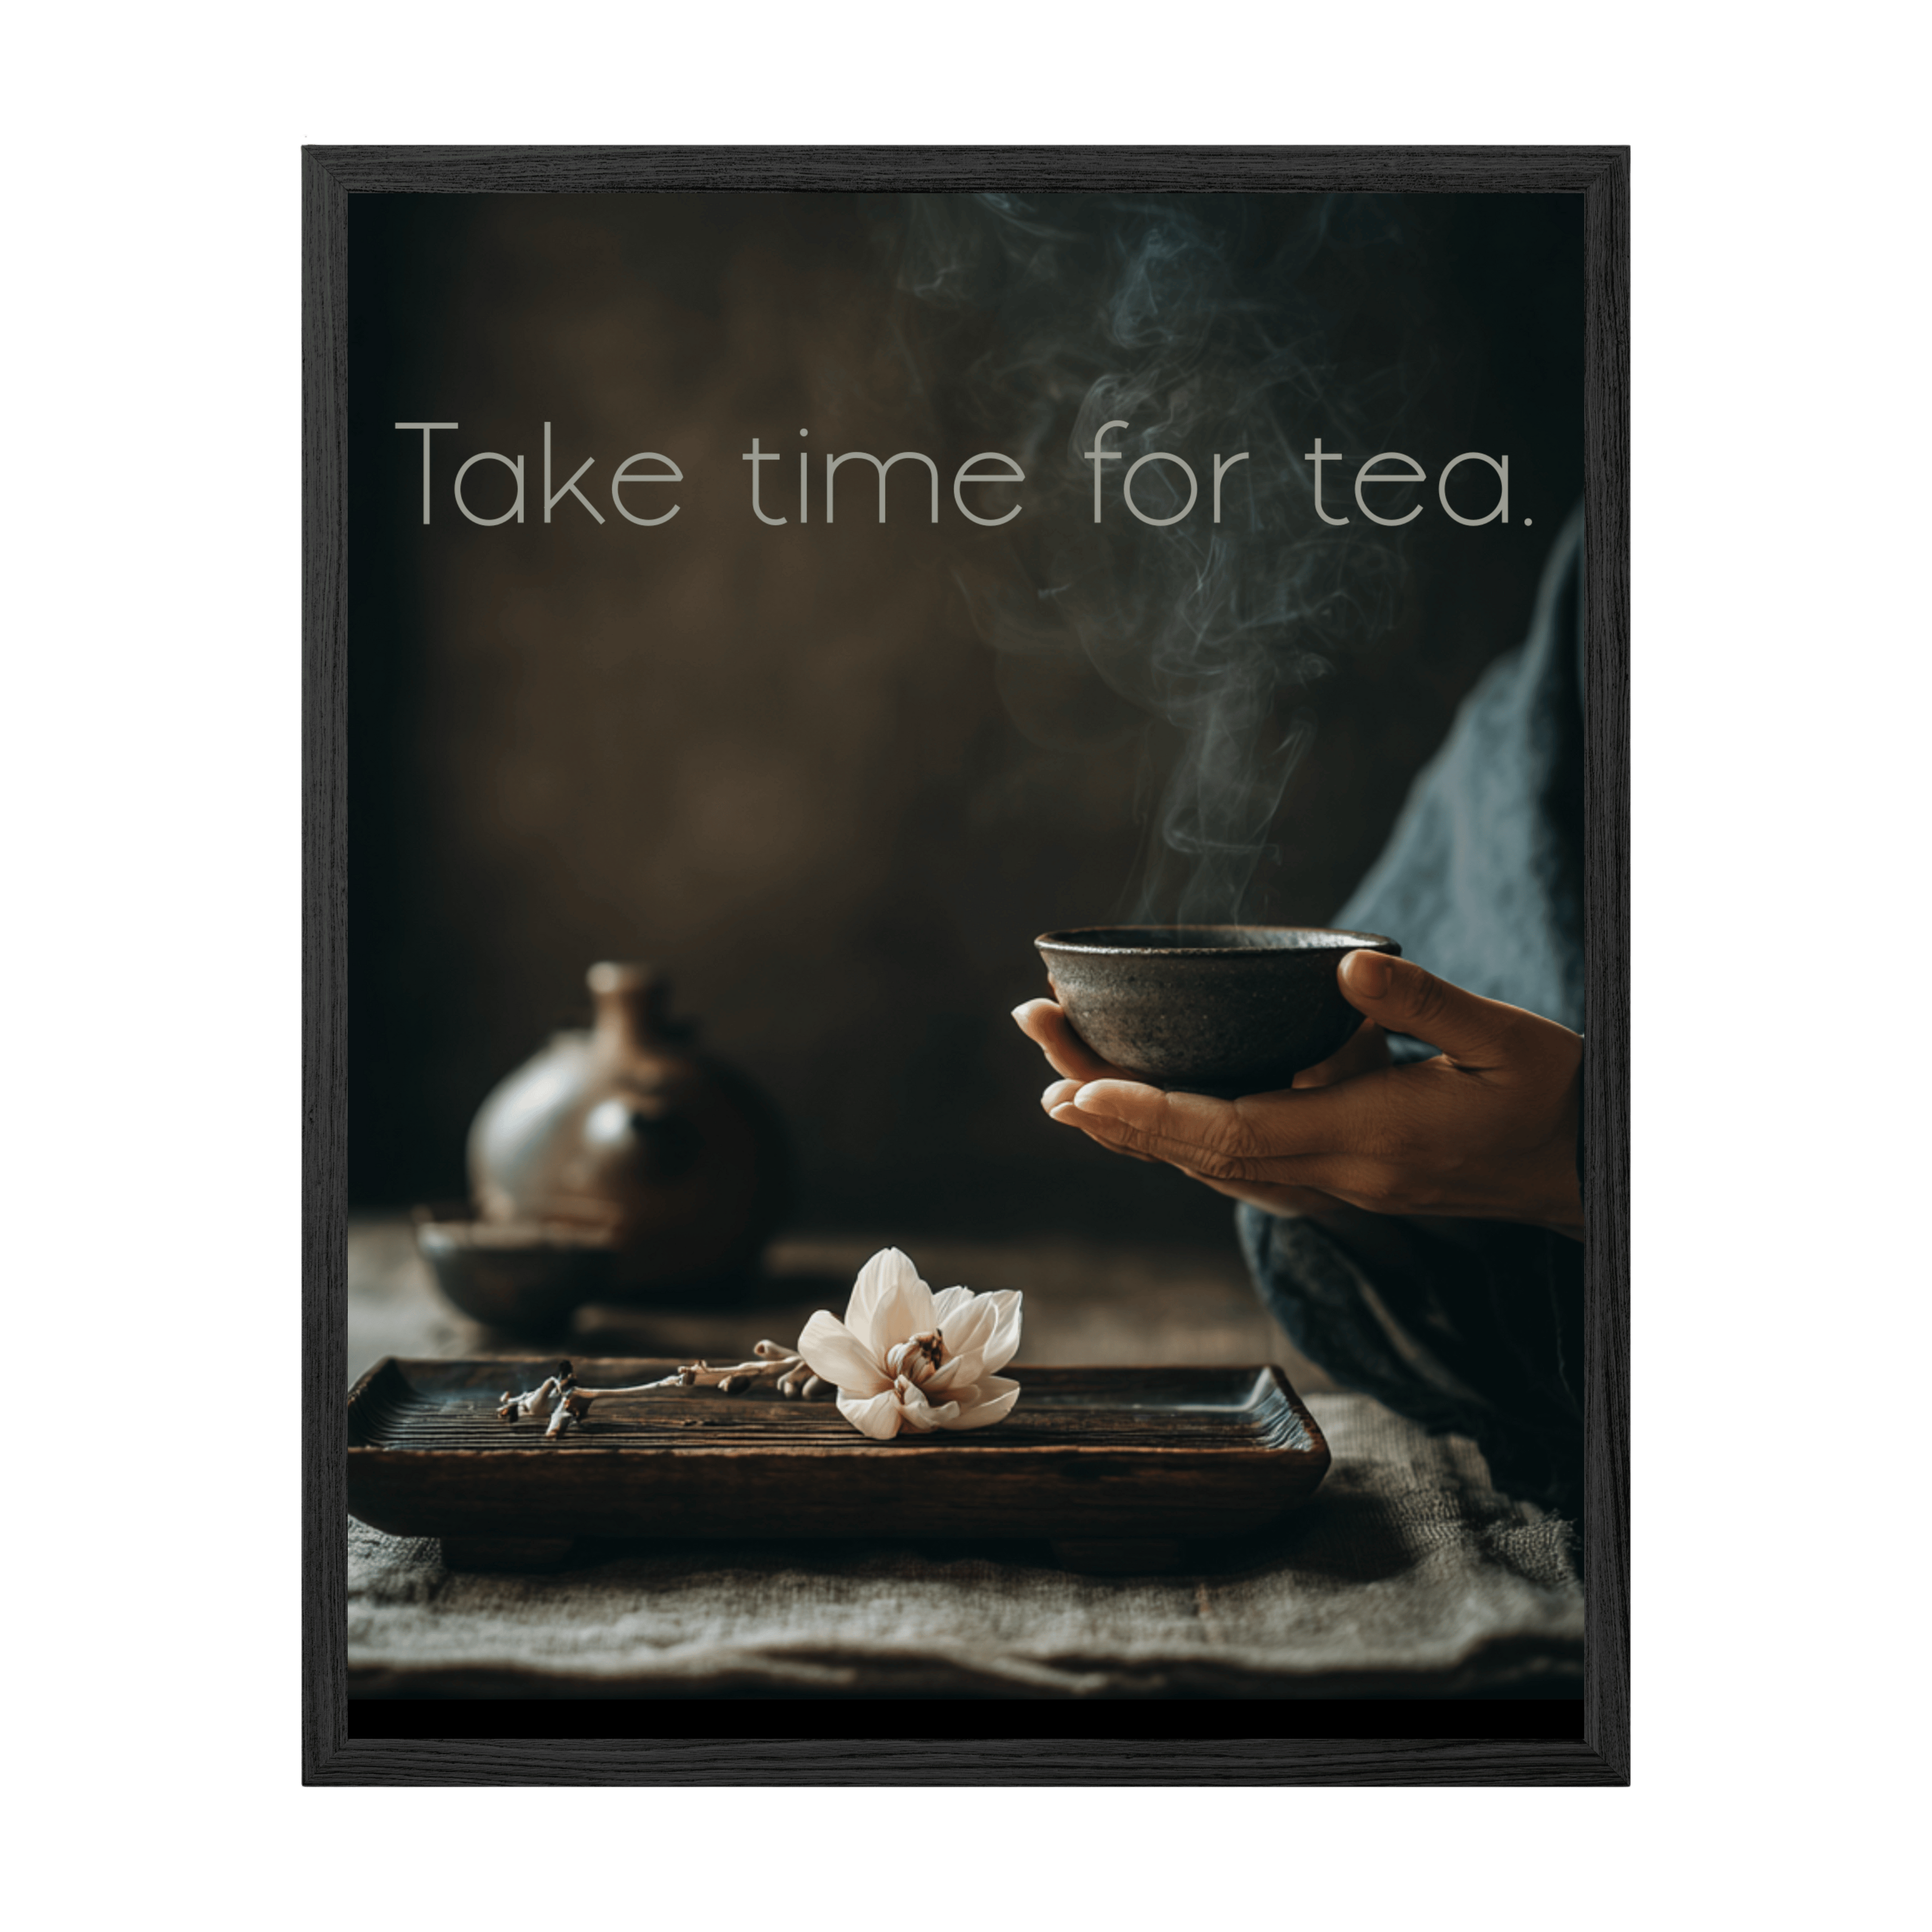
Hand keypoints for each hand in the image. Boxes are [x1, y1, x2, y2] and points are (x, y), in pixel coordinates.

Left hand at [1013, 950, 1582, 1237]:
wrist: (1585, 1171)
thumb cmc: (1553, 1098)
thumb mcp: (1507, 1038)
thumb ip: (1428, 1003)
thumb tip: (1348, 969)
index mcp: (1368, 1137)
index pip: (1232, 1130)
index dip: (1149, 1112)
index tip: (1079, 1086)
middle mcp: (1336, 1173)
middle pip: (1196, 1150)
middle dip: (1110, 1106)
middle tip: (1038, 1053)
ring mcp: (1335, 1186)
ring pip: (1208, 1165)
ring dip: (1133, 1127)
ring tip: (1062, 1080)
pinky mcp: (1341, 1181)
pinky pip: (1237, 1168)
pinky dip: (1179, 1142)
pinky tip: (1144, 1117)